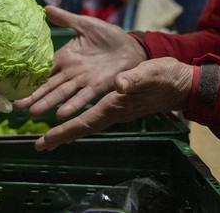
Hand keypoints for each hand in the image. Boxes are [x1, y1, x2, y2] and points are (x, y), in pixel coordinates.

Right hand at [14, 6, 146, 119]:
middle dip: (33, 95)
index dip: (29, 77)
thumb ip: (65, 19)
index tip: (14, 85)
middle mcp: (70, 72)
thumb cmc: (109, 36)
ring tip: (33, 112)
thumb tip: (45, 8)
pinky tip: (61, 115)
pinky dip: (72, 105)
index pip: (43, 69)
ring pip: (61, 94)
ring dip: (48, 103)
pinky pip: (83, 97)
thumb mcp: (85, 24)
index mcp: (65, 57)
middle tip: (17, 105)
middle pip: (48, 86)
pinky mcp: (97, 86)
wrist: (132, 46)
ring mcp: (82, 81)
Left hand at [34, 57, 192, 150]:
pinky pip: (92, 118)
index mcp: (115, 106)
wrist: (181, 85)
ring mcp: (114, 112)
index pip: (85, 122)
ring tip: (48, 139)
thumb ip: (135, 79)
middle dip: (60, 137)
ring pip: (86, 124)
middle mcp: (112, 113)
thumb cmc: (166, 78)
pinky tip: (71, 123)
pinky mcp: (116, 106)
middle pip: (82, 128)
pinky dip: (78, 122)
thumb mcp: (151, 73)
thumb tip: (118, 83)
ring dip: (67, 132)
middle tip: (39, 146)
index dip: (65, 131)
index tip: (47, 139)